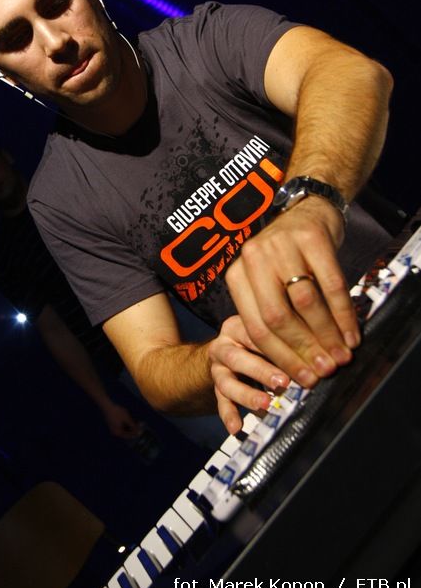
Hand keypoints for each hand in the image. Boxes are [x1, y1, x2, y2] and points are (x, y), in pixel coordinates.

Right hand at [102, 403, 141, 438]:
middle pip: (127, 433)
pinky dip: (127, 424)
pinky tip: (131, 420)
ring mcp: (114, 428)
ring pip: (125, 429)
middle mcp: (115, 432)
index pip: (129, 436)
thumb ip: (133, 426)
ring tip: (137, 422)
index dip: (136, 433)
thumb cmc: (117, 412)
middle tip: (140, 425)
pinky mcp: (113, 423)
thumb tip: (139, 431)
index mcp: (118, 433)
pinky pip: (122, 426)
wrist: (107, 405)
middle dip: (134, 429)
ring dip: (131, 426)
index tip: (142, 430)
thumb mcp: (127, 419)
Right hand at [208, 316, 288, 433]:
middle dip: (261, 371)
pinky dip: (229, 416)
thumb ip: (283, 344)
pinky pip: (220, 402)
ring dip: (247, 395)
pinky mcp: (215, 387)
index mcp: (237, 327)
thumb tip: (314, 360)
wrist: (225, 352)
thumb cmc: (254, 344)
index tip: (297, 361)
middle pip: (238, 358)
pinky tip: (237, 428)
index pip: (254, 334)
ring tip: (265, 405)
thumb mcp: (264, 336)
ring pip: (227, 382)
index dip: (276, 347)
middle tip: (283, 383)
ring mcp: (217, 368)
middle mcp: (223, 346)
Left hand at [225, 195, 357, 387]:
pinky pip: (331, 284)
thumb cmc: (286, 256)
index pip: (255, 326)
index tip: (300, 378)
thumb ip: (273, 317)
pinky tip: (351, 333)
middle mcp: (254, 258)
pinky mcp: (311, 238)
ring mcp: (282, 245)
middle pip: (277, 317)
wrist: (306, 209)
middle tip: (323, 371)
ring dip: (326, 335)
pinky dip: (343, 314)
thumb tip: (294, 367)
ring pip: (304, 302)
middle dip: (303, 350)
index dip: (279, 356)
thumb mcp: (267, 282)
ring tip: (339, 356)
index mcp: (237, 275)